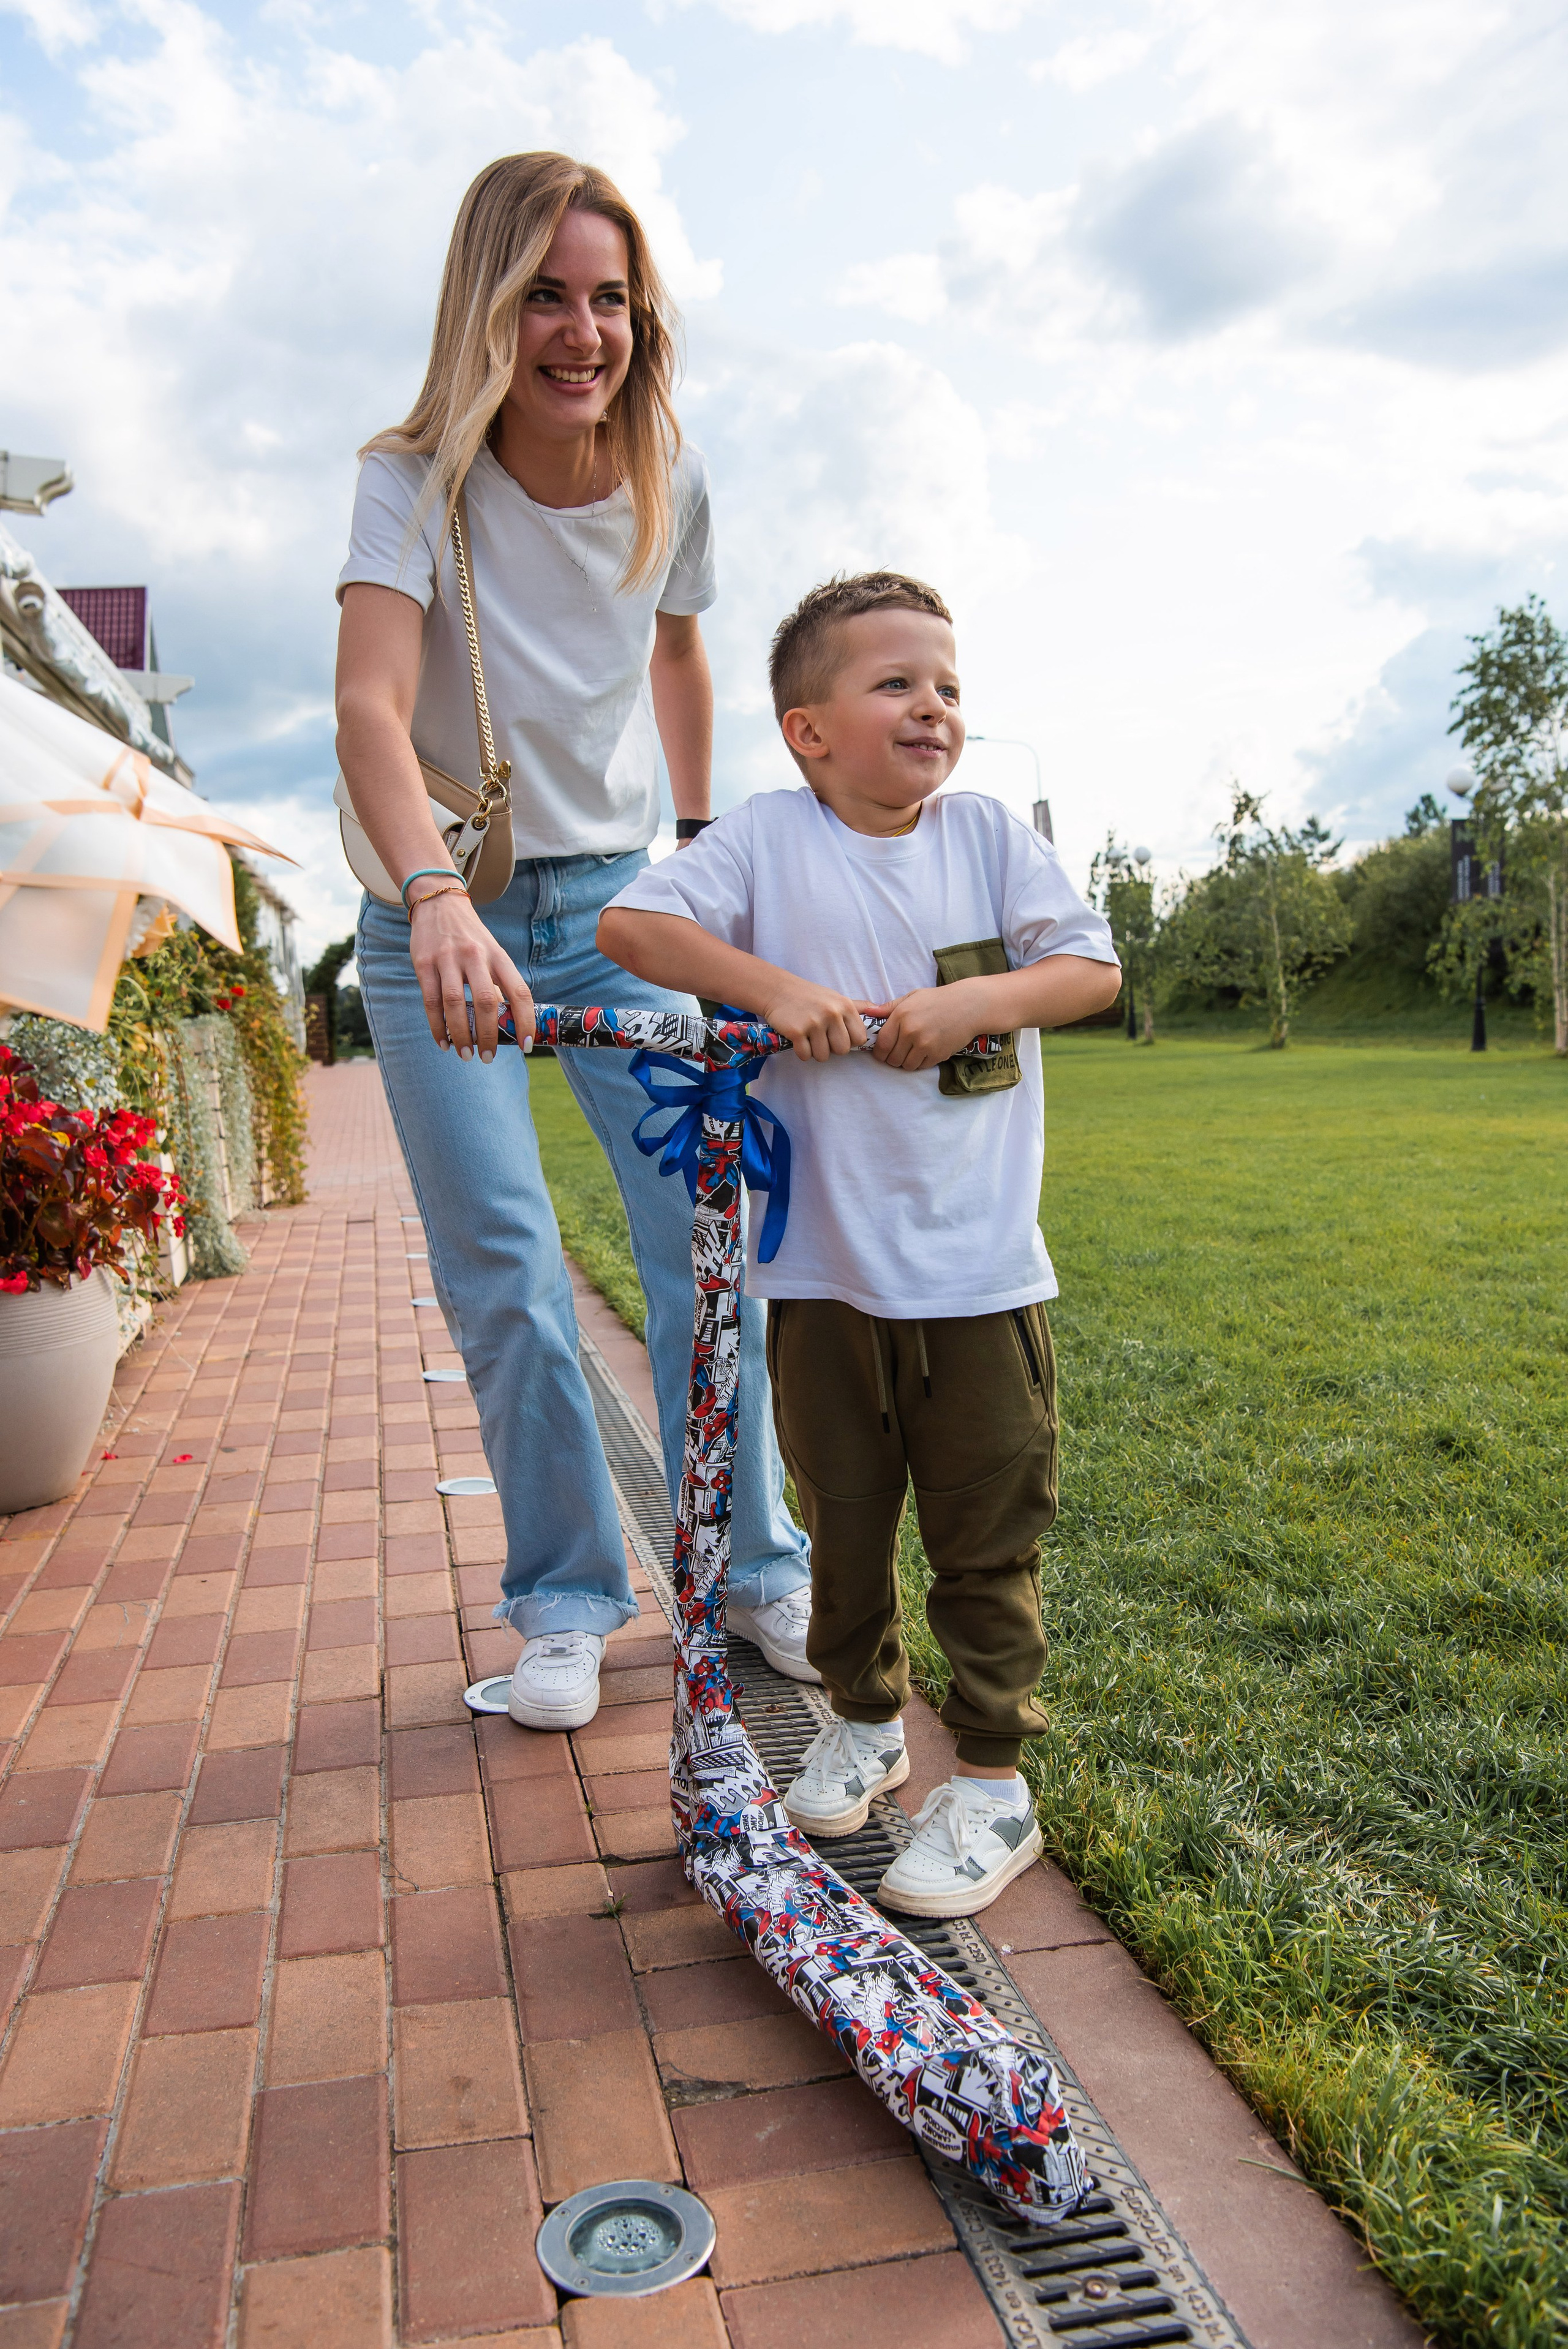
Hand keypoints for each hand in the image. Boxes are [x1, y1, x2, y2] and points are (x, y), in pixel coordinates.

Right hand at [408, 890, 532, 1061]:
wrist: (439, 903)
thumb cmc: (471, 937)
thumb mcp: (492, 952)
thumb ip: (498, 983)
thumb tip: (507, 1023)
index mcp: (498, 956)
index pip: (519, 992)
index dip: (525, 1021)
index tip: (527, 1044)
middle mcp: (475, 956)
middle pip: (486, 1002)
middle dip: (488, 1035)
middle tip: (488, 1057)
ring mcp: (448, 959)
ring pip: (456, 1004)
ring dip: (462, 1035)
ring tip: (466, 1055)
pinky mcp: (424, 963)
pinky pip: (431, 1001)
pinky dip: (438, 1026)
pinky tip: (443, 1042)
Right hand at [754, 973, 872, 1061]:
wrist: (779, 990)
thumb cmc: (811, 996)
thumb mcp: (837, 997)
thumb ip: (858, 1006)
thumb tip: (879, 1010)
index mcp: (845, 1006)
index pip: (859, 1038)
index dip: (849, 1041)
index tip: (838, 1036)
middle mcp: (832, 1014)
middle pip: (842, 1050)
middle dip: (832, 1049)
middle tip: (821, 1037)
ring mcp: (814, 1023)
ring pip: (823, 1056)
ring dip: (815, 1051)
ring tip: (809, 1037)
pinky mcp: (797, 1031)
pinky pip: (805, 1055)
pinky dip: (801, 1052)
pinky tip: (798, 1039)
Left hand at [871, 982, 986, 1070]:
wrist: (969, 1005)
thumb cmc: (938, 1000)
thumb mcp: (912, 997)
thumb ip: (889, 1008)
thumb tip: (868, 1012)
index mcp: (901, 1016)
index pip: (882, 1044)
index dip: (880, 1052)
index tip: (883, 1051)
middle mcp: (911, 1031)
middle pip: (892, 1058)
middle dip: (893, 1058)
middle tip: (899, 1052)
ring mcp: (925, 1044)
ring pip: (906, 1065)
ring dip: (907, 1062)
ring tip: (913, 1052)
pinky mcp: (937, 1054)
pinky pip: (921, 1066)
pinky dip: (921, 1062)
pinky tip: (926, 1051)